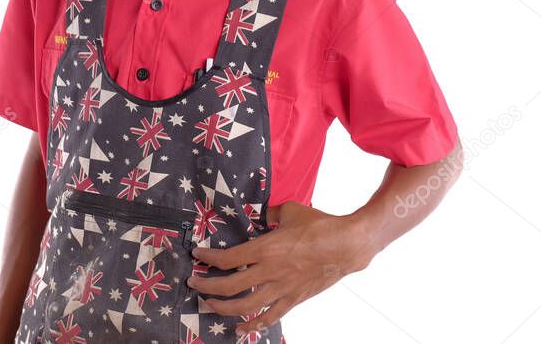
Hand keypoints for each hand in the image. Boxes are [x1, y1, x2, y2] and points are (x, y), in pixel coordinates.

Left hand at [185, 200, 375, 335]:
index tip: (197, 256)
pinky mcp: (293, 299)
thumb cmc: (319, 225)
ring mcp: (281, 288)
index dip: (208, 259)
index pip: (227, 258)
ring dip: (224, 308)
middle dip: (206, 287)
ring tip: (209, 305)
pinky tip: (242, 329)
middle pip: (229, 286)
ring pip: (245, 306)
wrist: (346, 246)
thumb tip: (264, 216)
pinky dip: (254, 325)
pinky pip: (270, 316)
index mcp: (265, 248)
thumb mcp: (290, 210)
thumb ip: (272, 214)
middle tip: (194, 284)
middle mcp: (269, 271)